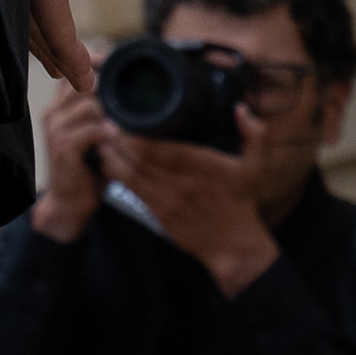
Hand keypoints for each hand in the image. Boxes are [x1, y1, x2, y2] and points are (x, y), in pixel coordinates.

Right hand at [29, 77, 117, 241]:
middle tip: (132, 98)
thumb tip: (141, 101)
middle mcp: (54, 112)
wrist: (68, 203)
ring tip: (129, 123)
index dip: (93, 62)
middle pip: (82, 82)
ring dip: (113, 112)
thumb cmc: (88, 169)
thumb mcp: (97, 137)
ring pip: (89, 103)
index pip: (73, 71)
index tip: (114, 62)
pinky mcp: (64, 147)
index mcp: (60, 106)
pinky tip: (120, 139)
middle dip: (109, 88)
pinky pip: (91, 130)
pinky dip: (109, 133)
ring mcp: (56, 128)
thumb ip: (109, 117)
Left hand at [102, 108, 283, 295]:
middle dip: (119, 140)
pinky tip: (106, 161)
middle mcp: (186, 184)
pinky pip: (132, 191)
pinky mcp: (160, 214)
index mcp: (207, 168)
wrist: (234, 247)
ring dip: (111, 156)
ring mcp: (170, 201)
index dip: (139, 135)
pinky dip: (116, 175)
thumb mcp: (255, 168)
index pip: (166, 149)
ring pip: (132, 175)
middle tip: (104, 123)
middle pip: (142, 158)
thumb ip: (254, 136)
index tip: (123, 117)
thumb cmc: (241, 203)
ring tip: (100, 139)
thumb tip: (241, 108)